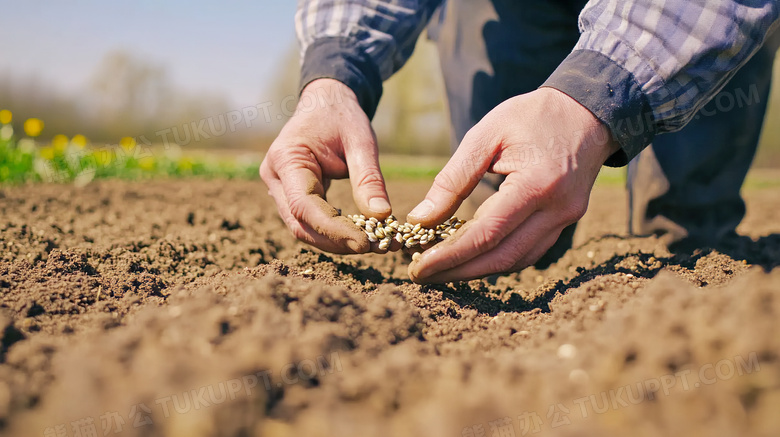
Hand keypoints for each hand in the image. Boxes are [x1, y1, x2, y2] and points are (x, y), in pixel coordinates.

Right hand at [260, 79, 391, 253]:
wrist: (326, 102)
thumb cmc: (342, 116)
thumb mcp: (361, 141)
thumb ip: (368, 178)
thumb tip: (381, 216)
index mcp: (285, 158)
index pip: (304, 206)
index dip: (334, 229)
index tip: (365, 242)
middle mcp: (275, 177)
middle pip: (300, 224)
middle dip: (338, 241)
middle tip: (375, 248)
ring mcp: (279, 189)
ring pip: (304, 228)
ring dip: (337, 241)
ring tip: (374, 244)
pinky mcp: (291, 196)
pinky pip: (310, 221)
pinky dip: (335, 232)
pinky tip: (362, 235)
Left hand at [406, 88, 619, 282]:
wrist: (587, 112)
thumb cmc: (531, 116)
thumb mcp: (486, 135)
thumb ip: (453, 178)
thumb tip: (421, 218)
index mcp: (537, 183)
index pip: (487, 233)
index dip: (450, 255)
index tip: (418, 267)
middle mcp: (557, 209)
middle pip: (502, 257)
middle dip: (458, 271)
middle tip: (421, 276)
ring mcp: (566, 219)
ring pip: (516, 261)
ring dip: (476, 271)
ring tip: (439, 269)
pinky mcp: (566, 222)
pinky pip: (529, 251)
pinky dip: (497, 259)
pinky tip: (470, 258)